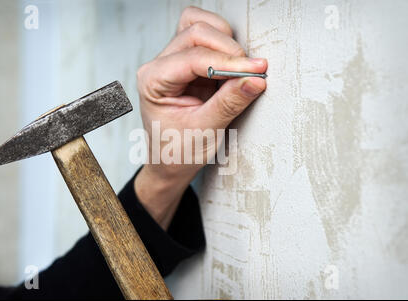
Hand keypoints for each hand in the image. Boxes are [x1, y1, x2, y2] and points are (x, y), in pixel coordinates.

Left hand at [134, 6, 266, 228]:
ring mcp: (172, 62)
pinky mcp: (187, 64)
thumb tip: (254, 79)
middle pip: (195, 33)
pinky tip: (232, 69)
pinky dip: (224, 47)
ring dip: (225, 42)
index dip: (228, 62)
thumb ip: (229, 103)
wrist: (169, 163)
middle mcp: (158, 66)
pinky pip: (206, 40)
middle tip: (251, 73)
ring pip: (199, 28)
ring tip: (240, 70)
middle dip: (228, 50)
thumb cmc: (177, 151)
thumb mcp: (205, 131)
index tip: (256, 71)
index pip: (194, 57)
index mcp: (153, 81)